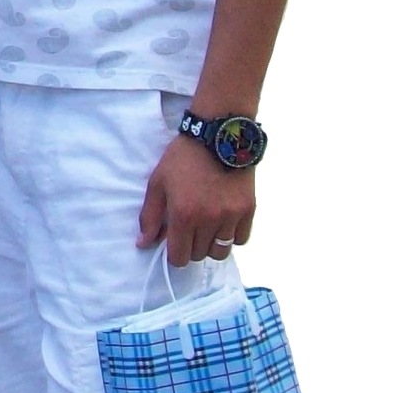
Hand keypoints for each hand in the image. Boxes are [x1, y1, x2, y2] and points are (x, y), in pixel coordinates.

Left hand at [137, 136, 255, 265]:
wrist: (219, 134)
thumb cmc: (183, 157)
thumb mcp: (158, 182)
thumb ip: (149, 216)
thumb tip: (143, 244)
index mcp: (183, 215)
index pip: (179, 258)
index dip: (174, 253)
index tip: (174, 241)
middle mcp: (208, 220)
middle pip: (199, 255)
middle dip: (191, 246)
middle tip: (190, 228)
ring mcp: (231, 216)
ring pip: (221, 251)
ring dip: (211, 244)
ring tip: (207, 226)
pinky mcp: (248, 210)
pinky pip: (241, 239)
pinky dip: (231, 235)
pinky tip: (224, 222)